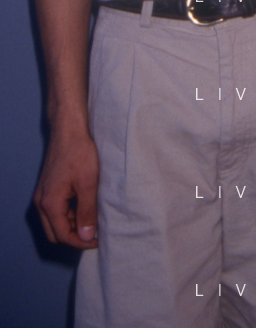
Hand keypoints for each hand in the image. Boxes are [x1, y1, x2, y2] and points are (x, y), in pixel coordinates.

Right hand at [33, 125, 99, 247]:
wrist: (68, 130)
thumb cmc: (79, 153)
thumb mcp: (88, 183)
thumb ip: (87, 211)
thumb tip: (86, 236)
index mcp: (50, 204)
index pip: (63, 236)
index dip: (81, 242)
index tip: (97, 240)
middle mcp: (41, 202)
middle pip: (55, 233)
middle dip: (74, 236)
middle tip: (94, 232)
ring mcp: (42, 195)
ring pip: (54, 223)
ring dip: (71, 225)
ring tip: (92, 218)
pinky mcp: (46, 188)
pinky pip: (55, 211)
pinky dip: (68, 214)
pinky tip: (83, 206)